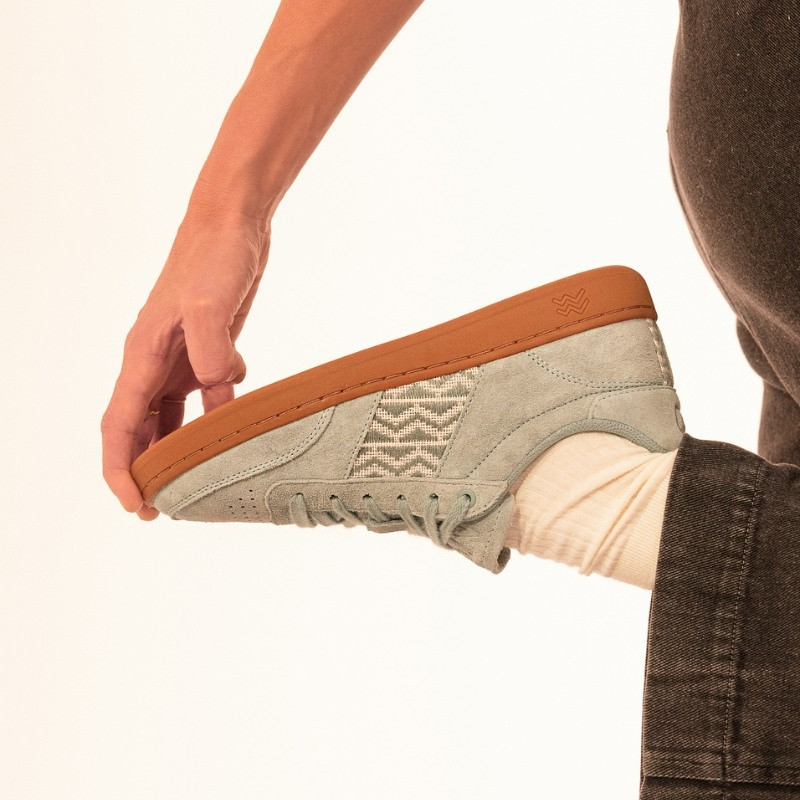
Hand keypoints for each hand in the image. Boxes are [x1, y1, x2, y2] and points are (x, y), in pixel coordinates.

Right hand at [101, 213, 270, 519]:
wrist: (233, 225)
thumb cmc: (214, 255)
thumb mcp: (211, 300)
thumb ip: (211, 349)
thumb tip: (220, 389)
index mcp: (143, 356)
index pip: (120, 426)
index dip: (122, 470)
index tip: (137, 506)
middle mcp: (155, 362)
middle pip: (140, 430)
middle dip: (146, 471)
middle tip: (164, 511)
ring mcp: (181, 357)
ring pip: (171, 418)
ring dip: (178, 450)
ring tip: (193, 484)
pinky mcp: (207, 351)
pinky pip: (205, 396)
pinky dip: (215, 415)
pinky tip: (235, 421)